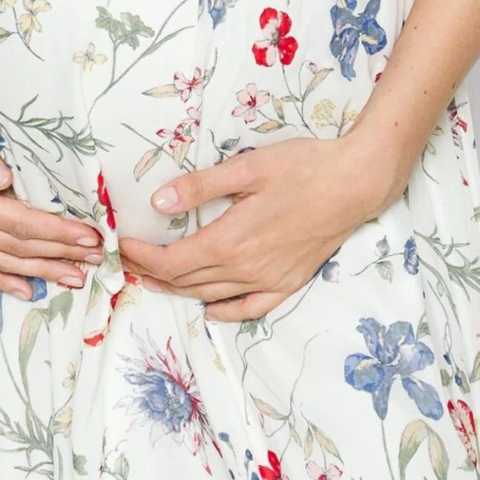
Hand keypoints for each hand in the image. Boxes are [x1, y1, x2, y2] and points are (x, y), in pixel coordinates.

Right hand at [0, 76, 102, 298]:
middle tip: (97, 257)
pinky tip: (26, 289)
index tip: (89, 235)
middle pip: (15, 246)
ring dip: (39, 271)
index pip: (18, 222)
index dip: (57, 232)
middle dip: (59, 254)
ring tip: (75, 278)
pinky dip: (2, 280)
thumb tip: (3, 177)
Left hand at [117, 133, 389, 322]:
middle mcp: (245, 269)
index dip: (143, 257)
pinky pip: (250, 308)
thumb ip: (201, 187)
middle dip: (153, 272)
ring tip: (156, 279)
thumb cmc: (302, 167)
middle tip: (131, 260)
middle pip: (187, 281)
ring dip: (180, 291)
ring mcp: (268, 280)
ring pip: (212, 295)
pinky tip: (212, 309)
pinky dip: (225, 312)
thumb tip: (158, 203)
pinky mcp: (288, 282)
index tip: (123, 245)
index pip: (172, 261)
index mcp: (230, 241)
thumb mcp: (247, 167)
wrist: (355, 184)